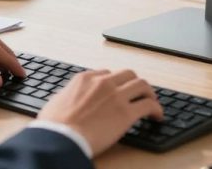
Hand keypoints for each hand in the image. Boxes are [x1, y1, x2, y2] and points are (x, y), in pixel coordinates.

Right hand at [38, 69, 163, 156]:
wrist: (60, 138)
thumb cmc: (54, 126)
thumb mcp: (56, 102)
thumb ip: (67, 96)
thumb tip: (67, 101)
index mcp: (85, 79)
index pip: (106, 74)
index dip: (114, 82)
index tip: (117, 90)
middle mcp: (103, 83)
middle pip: (127, 74)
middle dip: (134, 83)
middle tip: (138, 93)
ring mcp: (116, 96)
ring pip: (142, 84)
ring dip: (149, 93)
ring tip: (152, 102)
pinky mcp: (126, 113)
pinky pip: (149, 105)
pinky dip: (156, 109)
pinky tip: (157, 116)